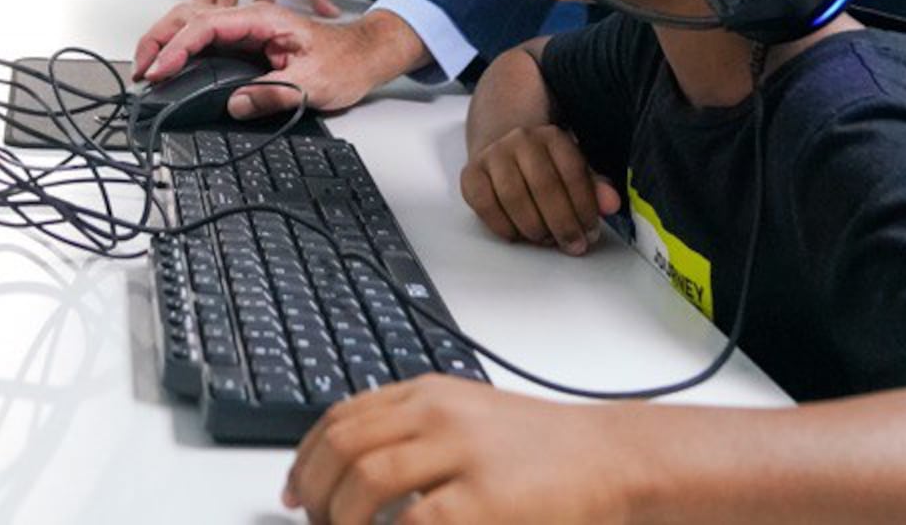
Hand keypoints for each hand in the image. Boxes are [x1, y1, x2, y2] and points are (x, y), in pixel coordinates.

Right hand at [133, 2, 425, 118]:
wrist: (365, 54)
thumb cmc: (345, 61)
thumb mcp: (313, 84)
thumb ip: (273, 93)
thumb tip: (235, 103)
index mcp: (263, 19)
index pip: (207, 25)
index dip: (178, 47)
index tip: (160, 71)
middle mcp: (250, 18)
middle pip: (190, 15)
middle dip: (159, 38)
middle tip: (140, 69)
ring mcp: (246, 27)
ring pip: (192, 23)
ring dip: (165, 41)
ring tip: (146, 68)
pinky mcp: (246, 41)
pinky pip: (205, 37)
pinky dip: (181, 48)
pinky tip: (170, 65)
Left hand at [285, 378, 642, 524]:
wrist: (610, 458)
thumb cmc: (541, 450)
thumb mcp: (469, 419)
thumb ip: (415, 430)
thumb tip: (349, 467)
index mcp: (430, 394)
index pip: (342, 417)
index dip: (306, 459)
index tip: (294, 493)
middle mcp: (439, 415)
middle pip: (344, 447)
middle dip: (315, 493)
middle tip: (315, 523)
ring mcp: (462, 455)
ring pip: (367, 481)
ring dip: (341, 519)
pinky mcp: (484, 502)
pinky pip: (412, 523)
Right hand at [460, 122, 619, 254]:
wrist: (501, 148)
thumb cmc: (544, 166)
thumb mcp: (574, 170)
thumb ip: (595, 187)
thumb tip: (612, 204)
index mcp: (552, 136)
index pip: (573, 173)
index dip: (585, 208)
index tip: (590, 232)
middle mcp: (521, 139)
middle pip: (544, 186)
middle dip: (562, 223)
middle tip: (572, 245)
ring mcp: (493, 155)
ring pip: (514, 197)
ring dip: (534, 227)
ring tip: (546, 239)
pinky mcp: (470, 174)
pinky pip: (484, 204)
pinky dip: (502, 226)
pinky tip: (517, 235)